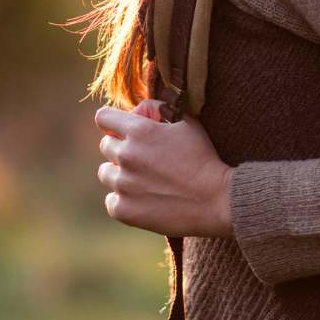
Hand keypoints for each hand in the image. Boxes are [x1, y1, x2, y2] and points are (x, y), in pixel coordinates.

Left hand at [94, 101, 234, 238]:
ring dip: (119, 173)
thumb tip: (139, 109)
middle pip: (106, 145)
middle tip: (143, 157)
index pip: (103, 117)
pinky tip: (142, 198)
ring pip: (105, 173)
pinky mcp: (124, 210)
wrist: (216, 200)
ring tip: (143, 179)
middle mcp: (126, 156)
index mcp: (138, 131)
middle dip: (121, 147)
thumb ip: (159, 108)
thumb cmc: (203, 157)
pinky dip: (123, 199)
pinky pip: (111, 200)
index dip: (112, 121)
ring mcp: (123, 185)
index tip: (121, 129)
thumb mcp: (187, 122)